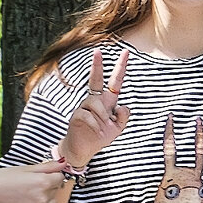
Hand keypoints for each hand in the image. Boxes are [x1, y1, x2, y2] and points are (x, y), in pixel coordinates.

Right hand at [0, 161, 65, 202]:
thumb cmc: (2, 179)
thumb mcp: (25, 169)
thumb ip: (47, 166)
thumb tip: (64, 162)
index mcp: (43, 181)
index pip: (59, 177)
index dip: (49, 175)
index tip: (37, 176)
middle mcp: (44, 197)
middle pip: (56, 190)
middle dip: (47, 187)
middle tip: (28, 185)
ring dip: (44, 199)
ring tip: (26, 195)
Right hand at [59, 49, 129, 167]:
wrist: (83, 150)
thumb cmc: (100, 137)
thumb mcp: (117, 129)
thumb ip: (123, 117)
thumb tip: (122, 106)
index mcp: (106, 101)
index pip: (114, 82)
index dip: (120, 68)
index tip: (125, 52)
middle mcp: (94, 100)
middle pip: (95, 80)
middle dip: (97, 65)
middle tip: (97, 51)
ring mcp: (84, 107)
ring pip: (96, 104)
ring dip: (102, 117)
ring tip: (104, 129)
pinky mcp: (76, 116)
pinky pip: (88, 116)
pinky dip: (96, 125)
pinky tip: (98, 132)